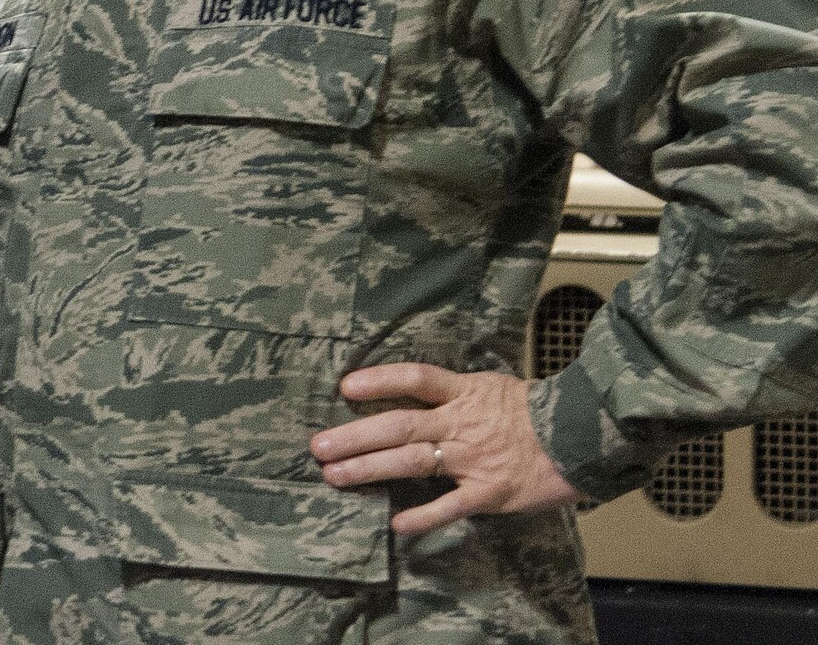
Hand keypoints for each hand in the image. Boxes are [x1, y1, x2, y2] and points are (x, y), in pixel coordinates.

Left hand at [309, 364, 578, 535]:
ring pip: (411, 462)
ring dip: (370, 469)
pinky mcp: (489, 492)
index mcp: (463, 392)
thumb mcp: (492, 386)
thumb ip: (455, 393)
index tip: (344, 386)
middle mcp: (461, 422)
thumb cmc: (537, 411)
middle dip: (354, 435)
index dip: (379, 380)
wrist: (584, 437)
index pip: (414, 378)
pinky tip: (395, 524)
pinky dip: (423, 516)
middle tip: (318, 447)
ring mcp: (472, 458)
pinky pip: (450, 506)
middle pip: (398, 425)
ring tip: (335, 476)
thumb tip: (416, 392)